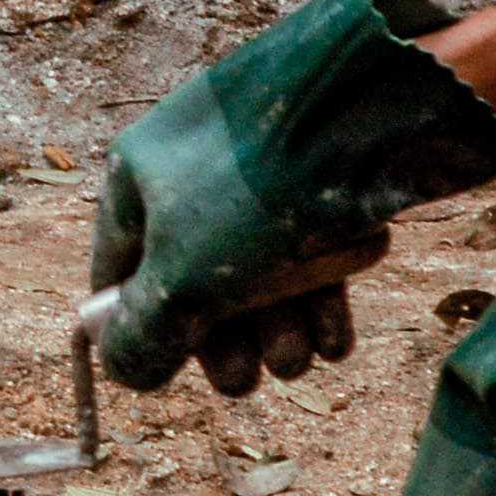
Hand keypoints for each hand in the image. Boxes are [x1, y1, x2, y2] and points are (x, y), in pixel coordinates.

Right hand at [83, 0, 495, 395]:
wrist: (378, 114)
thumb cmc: (259, 193)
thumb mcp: (182, 278)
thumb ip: (143, 335)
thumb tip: (123, 371)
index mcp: (141, 174)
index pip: (118, 265)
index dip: (130, 326)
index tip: (157, 370)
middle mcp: (197, 171)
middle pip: (196, 281)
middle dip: (222, 342)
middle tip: (244, 380)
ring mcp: (266, 178)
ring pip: (260, 279)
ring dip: (277, 335)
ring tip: (297, 358)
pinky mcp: (329, 187)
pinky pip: (312, 259)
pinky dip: (321, 306)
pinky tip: (334, 339)